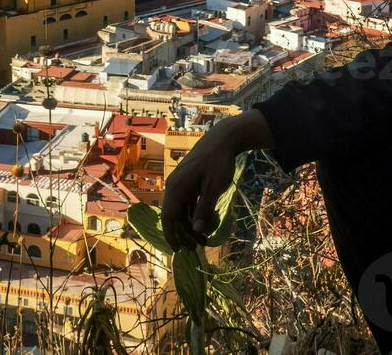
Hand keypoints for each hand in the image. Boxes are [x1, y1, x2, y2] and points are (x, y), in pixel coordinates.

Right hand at [162, 109, 272, 251]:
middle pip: (175, 216)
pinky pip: (189, 203)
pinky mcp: (190, 182)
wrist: (223, 139)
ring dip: (192, 225)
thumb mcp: (213, 187)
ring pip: (183, 210)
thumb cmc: (218, 162)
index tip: (177, 251)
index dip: (171, 235)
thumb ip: (204, 209)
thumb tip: (197, 230)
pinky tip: (207, 222)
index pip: (168, 217)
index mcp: (176, 187)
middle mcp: (175, 186)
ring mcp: (182, 184)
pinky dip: (196, 214)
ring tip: (204, 239)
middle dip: (185, 233)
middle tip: (197, 248)